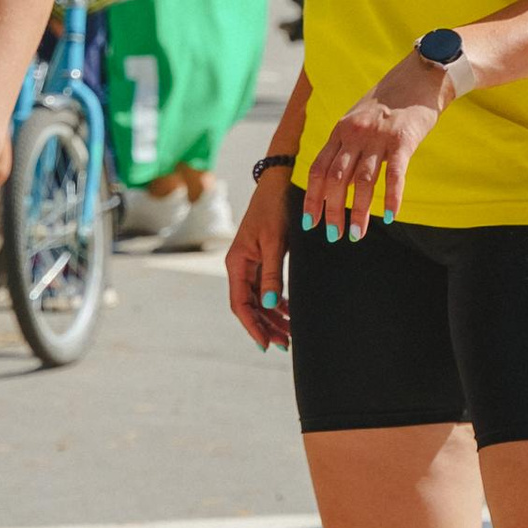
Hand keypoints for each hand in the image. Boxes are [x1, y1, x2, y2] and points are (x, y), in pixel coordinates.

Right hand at [227, 172, 292, 351]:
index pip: (241, 304)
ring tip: (290, 334)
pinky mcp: (262, 259)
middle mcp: (240, 266)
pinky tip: (290, 312)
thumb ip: (272, 274)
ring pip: (259, 300)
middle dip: (266, 326)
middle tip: (285, 344)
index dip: (253, 326)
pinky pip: (266, 288)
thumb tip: (272, 305)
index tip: (267, 344)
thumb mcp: (275, 242)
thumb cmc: (275, 208)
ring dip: (273, 317)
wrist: (279, 183)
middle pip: (249, 306)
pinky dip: (277, 303)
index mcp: (236, 263)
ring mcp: (250, 264)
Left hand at [302, 56, 446, 237]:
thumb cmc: (391, 101)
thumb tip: (337, 177)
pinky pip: (394, 174)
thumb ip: (347, 144)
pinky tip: (390, 216)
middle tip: (333, 235)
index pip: (318, 169)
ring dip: (358, 211)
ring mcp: (378, 137)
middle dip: (332, 210)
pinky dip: (391, 197)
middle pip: (336, 179)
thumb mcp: (359, 118)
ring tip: (356, 234)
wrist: (420, 75)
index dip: (312, 197)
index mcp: (341, 131)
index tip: (310, 221)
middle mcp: (354, 134)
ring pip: (362, 181)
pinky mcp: (403, 140)